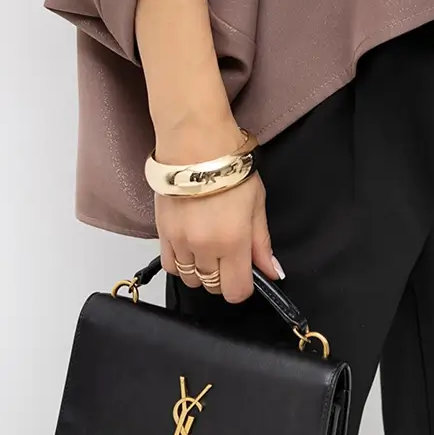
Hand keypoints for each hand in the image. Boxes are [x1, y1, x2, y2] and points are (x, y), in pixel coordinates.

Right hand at [153, 119, 283, 302]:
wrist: (195, 143)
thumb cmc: (231, 167)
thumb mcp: (257, 203)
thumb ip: (262, 243)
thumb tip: (272, 272)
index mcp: (233, 241)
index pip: (236, 291)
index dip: (243, 286)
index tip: (246, 272)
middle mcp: (205, 247)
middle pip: (213, 288)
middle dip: (223, 277)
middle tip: (228, 253)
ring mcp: (181, 242)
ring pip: (190, 279)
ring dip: (202, 271)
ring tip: (208, 247)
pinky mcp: (162, 233)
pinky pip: (170, 266)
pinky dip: (181, 263)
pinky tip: (190, 246)